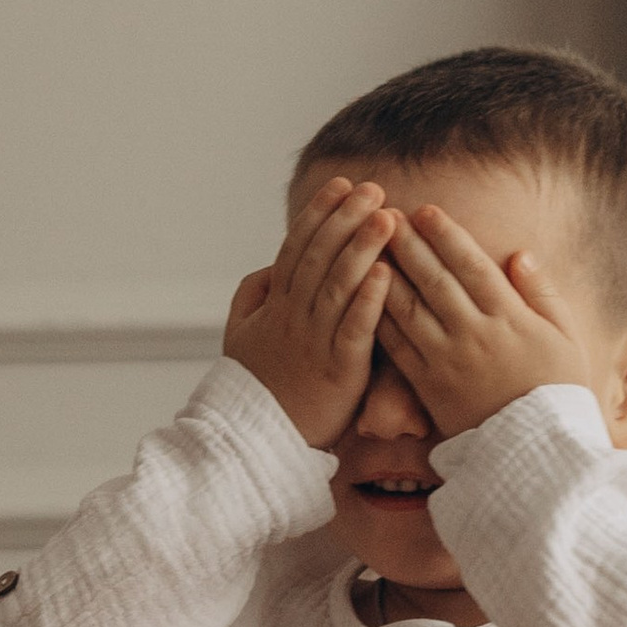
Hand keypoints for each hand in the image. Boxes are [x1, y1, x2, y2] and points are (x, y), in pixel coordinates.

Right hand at [222, 178, 394, 450]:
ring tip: (385, 218)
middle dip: (345, 219)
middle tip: (372, 188)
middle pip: (319, 258)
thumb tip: (269, 267)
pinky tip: (386, 273)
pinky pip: (353, 330)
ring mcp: (314, 343)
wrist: (256, 442)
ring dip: (361, 249)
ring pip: (337, 286)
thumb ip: (252, 295)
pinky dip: (368, 301)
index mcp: (276, 306)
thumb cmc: (256, 388)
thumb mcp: (241, 335)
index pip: (297, 248)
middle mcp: (294, 318)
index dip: (319, 214)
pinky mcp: (338, 371)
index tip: (340, 184)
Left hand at [376, 207, 589, 438]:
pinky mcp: (429, 387)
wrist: (540, 455)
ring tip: (369, 247)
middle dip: (408, 244)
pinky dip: (381, 318)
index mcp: (510, 318)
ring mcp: (448, 361)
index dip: (447, 235)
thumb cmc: (559, 393)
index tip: (426, 212)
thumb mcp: (566, 338)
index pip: (472, 265)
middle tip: (385, 215)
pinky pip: (399, 347)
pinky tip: (366, 297)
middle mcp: (475, 334)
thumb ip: (543, 293)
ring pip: (410, 308)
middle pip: (434, 279)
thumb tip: (519, 254)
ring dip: (387, 273)